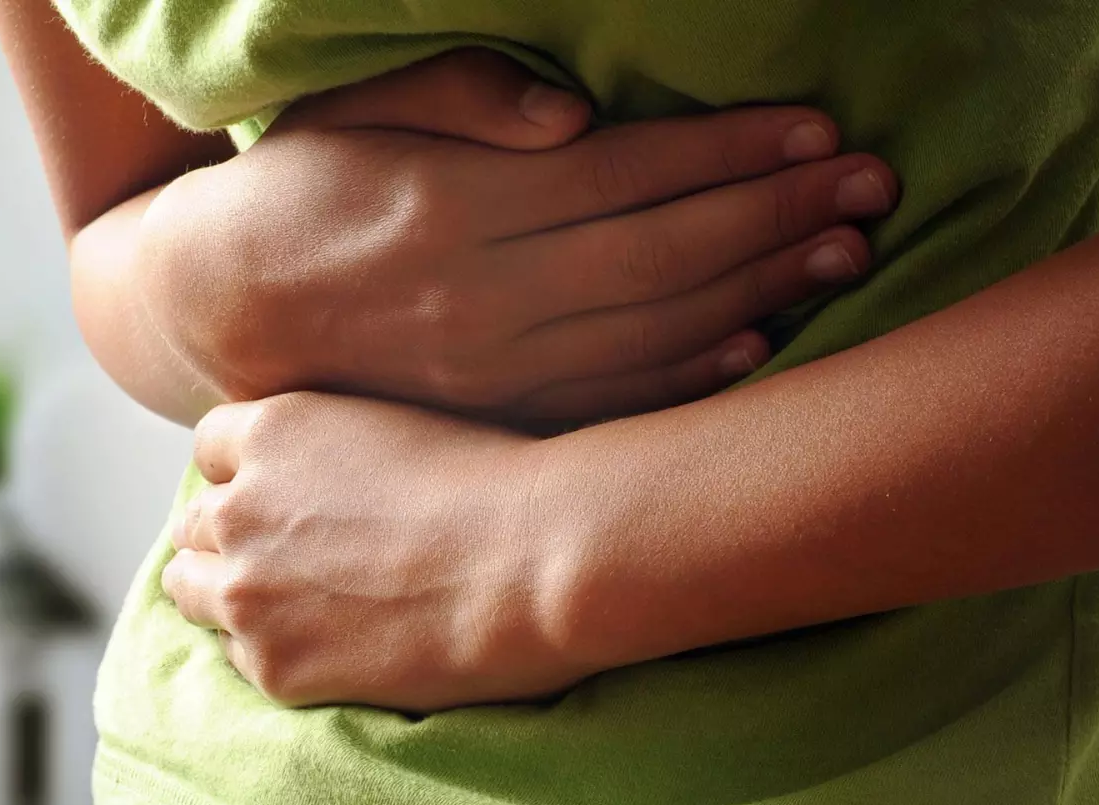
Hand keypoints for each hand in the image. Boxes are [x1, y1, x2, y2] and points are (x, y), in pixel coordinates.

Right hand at [136, 50, 896, 427]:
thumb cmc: (300, 187)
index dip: (730, 151)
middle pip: (663, 253)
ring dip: (759, 290)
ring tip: (846, 251)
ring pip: (652, 331)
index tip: (819, 128)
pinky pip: (610, 400)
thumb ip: (459, 97)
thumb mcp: (353, 111)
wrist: (225, 311)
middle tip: (873, 184)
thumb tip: (569, 113)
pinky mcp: (495, 414)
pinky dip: (691, 375)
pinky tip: (760, 343)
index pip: (626, 173)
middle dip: (777, 216)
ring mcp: (492, 369)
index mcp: (455, 206)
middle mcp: (482, 295)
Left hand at [161, 393, 578, 710]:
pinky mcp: (274, 666)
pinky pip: (235, 657)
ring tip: (288, 606)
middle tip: (288, 557)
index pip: (213, 448)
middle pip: (195, 524)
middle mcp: (240, 508)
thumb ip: (334, 444)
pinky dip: (267, 649)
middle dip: (232, 536)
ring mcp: (249, 592)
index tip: (281, 496)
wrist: (533, 563)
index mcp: (275, 431)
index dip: (248, 473)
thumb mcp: (398, 426)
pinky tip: (321, 644)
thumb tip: (325, 476)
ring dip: (230, 592)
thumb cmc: (496, 485)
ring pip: (192, 590)